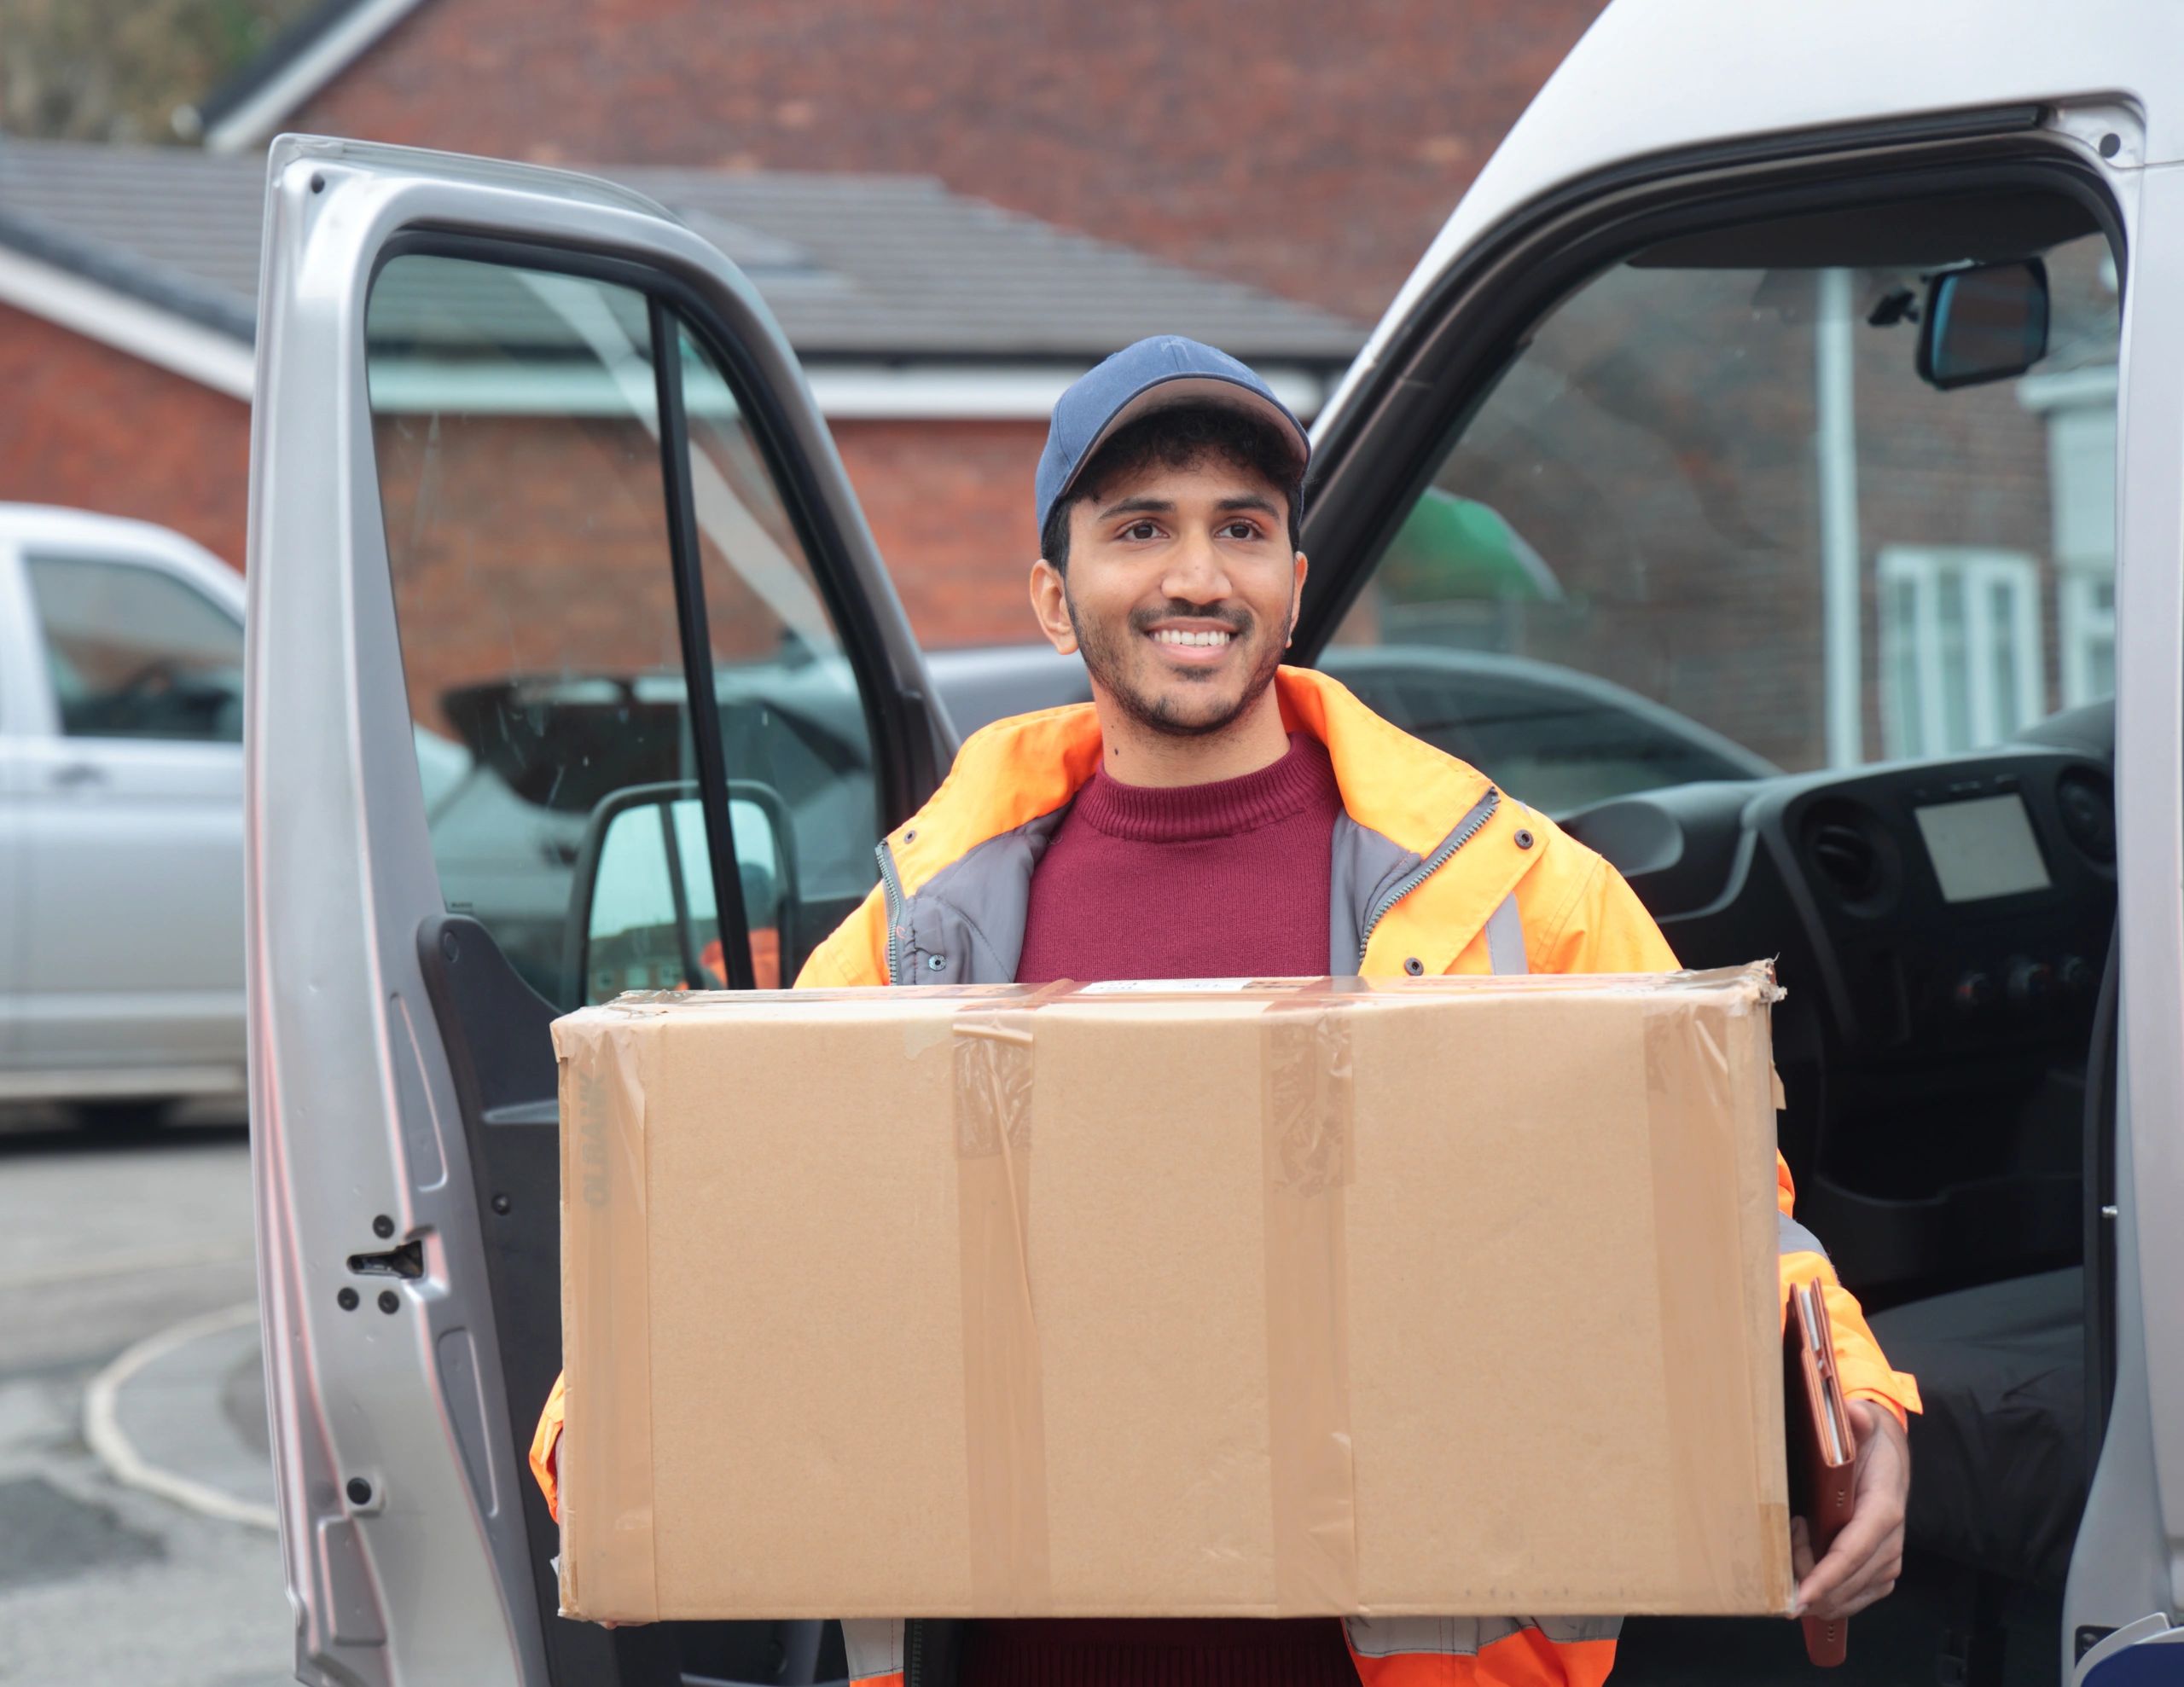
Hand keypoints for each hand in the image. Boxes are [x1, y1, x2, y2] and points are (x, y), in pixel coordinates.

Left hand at [1792, 1399, 1907, 1620]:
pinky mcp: (1880, 1572)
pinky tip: (1808, 1564)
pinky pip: (1853, 1598)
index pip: (1853, 1552)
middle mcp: (1890, 1542)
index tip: (1801, 1596)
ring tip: (1796, 1542)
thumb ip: (1857, 1422)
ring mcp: (1887, 1561)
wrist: (1889, 1457)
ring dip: (1815, 1583)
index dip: (1826, 1577)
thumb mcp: (1863, 1426)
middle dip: (1808, 1577)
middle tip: (1787, 1540)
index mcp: (1884, 1510)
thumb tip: (1852, 1412)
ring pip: (1848, 1596)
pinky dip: (1826, 1591)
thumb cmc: (1868, 1445)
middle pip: (1846, 1581)